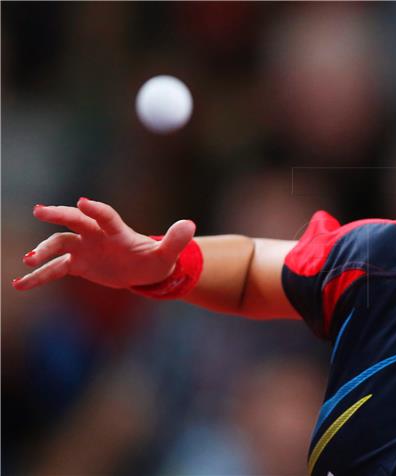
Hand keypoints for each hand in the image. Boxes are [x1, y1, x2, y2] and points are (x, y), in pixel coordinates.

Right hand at [13, 198, 195, 290]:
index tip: (83, 202)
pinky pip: (55, 269)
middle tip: (40, 210)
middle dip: (60, 215)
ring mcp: (85, 248)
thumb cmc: (156, 260)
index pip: (106, 217)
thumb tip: (189, 225)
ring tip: (30, 260)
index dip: (96, 210)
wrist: (142, 271)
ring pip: (60, 243)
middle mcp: (97, 235)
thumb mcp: (168, 255)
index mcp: (118, 231)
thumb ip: (175, 240)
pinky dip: (39, 276)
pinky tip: (21, 284)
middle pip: (76, 221)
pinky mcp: (77, 264)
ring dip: (45, 250)